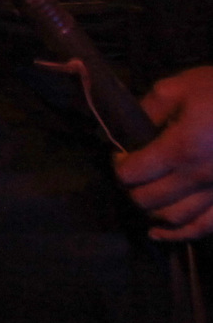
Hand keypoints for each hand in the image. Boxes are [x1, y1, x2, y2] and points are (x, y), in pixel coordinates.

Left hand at [116, 65, 212, 239]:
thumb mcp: (179, 88)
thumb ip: (149, 110)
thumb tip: (129, 130)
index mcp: (181, 149)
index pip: (132, 173)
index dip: (119, 166)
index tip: (121, 155)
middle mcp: (198, 178)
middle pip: (148, 200)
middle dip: (132, 189)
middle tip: (134, 175)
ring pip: (173, 218)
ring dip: (152, 211)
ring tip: (147, 196)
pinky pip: (205, 227)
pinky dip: (180, 235)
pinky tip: (161, 233)